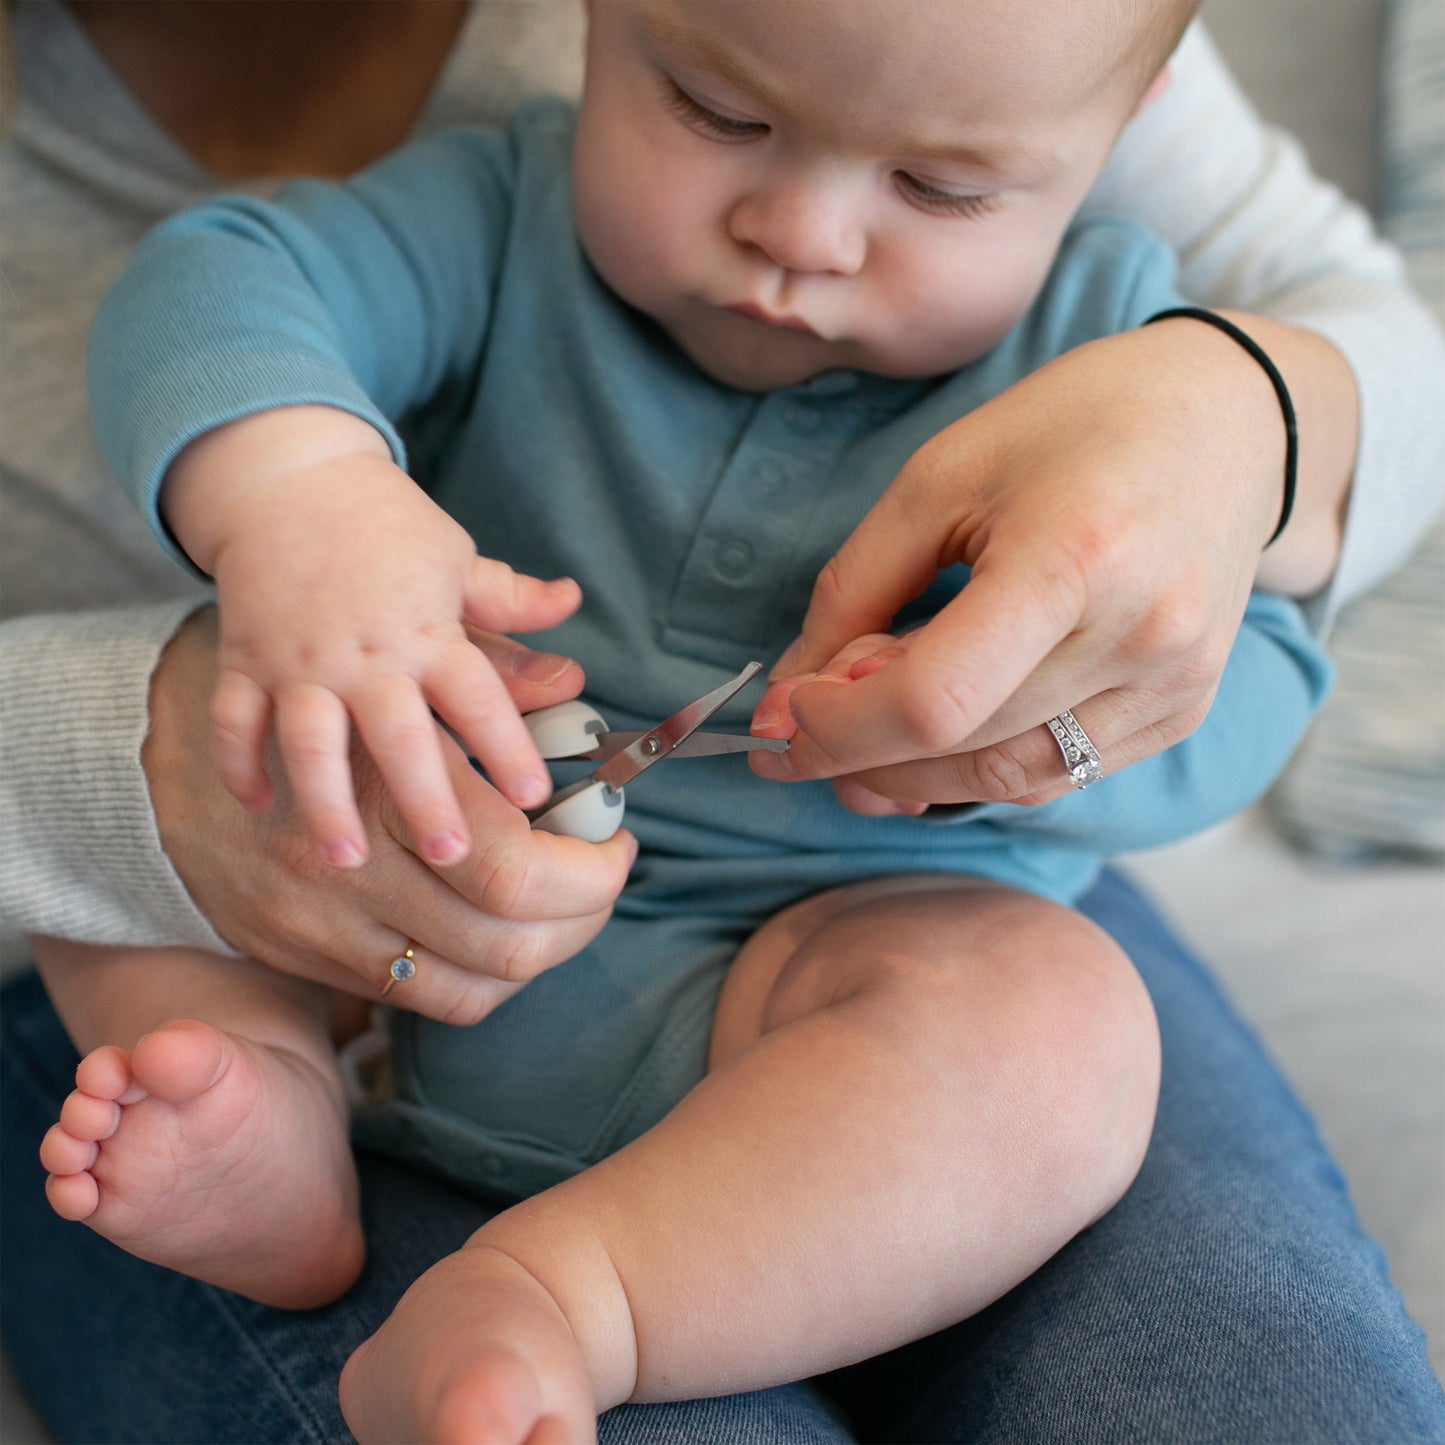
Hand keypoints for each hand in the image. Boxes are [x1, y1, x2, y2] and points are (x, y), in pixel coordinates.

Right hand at [144, 609, 635, 1024]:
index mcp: (384, 758)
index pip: (515, 842)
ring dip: (539, 956)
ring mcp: (319, 903)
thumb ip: (496, 656)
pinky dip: (473, 987)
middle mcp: (353, 840)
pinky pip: (407, 1001)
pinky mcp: (294, 946)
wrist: (157, 740)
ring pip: (466, 974)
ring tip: (563, 916)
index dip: (591, 857)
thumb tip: (575, 684)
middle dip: (584, 907)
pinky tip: (497, 947)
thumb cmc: (302, 690)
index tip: (618, 838)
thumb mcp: (394, 641)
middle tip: (606, 876)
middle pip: (503, 912)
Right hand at [165, 407, 579, 869]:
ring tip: (345, 860)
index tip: (534, 795)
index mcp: (428, 632)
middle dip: (425, 797)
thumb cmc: (385, 525)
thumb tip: (572, 603)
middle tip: (451, 854)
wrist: (287, 478)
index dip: (506, 745)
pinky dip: (237, 765)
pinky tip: (255, 810)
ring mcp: (300, 662)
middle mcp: (366, 655)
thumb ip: (511, 600)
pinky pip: (235, 720)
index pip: (476, 696)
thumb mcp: (457, 557)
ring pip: (310, 744)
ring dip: (326, 803)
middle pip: (398, 736)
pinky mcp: (247, 661)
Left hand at [751, 322, 1311, 808]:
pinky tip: (934, 737)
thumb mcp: (940, 476)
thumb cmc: (1072, 426)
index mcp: (1075, 557)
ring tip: (858, 731)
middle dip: (856, 751)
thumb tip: (791, 697)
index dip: (837, 729)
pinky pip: (1057, 776)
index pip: (934, 700)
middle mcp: (1140, 637)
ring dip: (909, 777)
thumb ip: (856, 589)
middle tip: (801, 721)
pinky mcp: (1181, 712)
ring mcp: (1173, 686)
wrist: (1229, 422)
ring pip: (1006, 780)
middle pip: (963, 749)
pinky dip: (976, 771)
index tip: (777, 719)